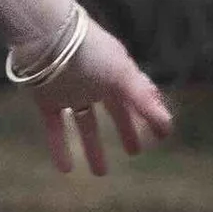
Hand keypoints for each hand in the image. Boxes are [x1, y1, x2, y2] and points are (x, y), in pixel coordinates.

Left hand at [30, 19, 172, 176]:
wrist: (44, 38)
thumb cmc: (89, 52)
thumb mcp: (122, 74)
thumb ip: (144, 100)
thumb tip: (168, 124)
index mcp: (117, 73)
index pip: (139, 96)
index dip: (150, 114)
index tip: (161, 135)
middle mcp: (95, 83)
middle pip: (114, 111)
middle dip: (125, 130)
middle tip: (134, 152)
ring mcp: (71, 92)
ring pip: (85, 124)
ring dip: (92, 147)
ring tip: (101, 173)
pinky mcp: (47, 100)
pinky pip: (56, 128)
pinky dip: (60, 148)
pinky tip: (67, 170)